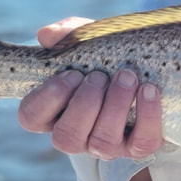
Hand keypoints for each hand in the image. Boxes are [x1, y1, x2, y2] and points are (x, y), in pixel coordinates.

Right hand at [17, 17, 163, 161]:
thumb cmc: (106, 57)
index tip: (71, 73)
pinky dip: (147, 116)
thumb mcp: (87, 42)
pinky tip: (149, 89)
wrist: (147, 66)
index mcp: (54, 111)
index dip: (48, 98)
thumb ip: (66, 35)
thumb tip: (46, 35)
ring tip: (127, 77)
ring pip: (102, 142)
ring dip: (115, 106)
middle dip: (85, 103)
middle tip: (99, 75)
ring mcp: (107, 145)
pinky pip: (142, 142)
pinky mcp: (138, 146)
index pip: (32, 117)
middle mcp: (77, 135)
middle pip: (66, 137)